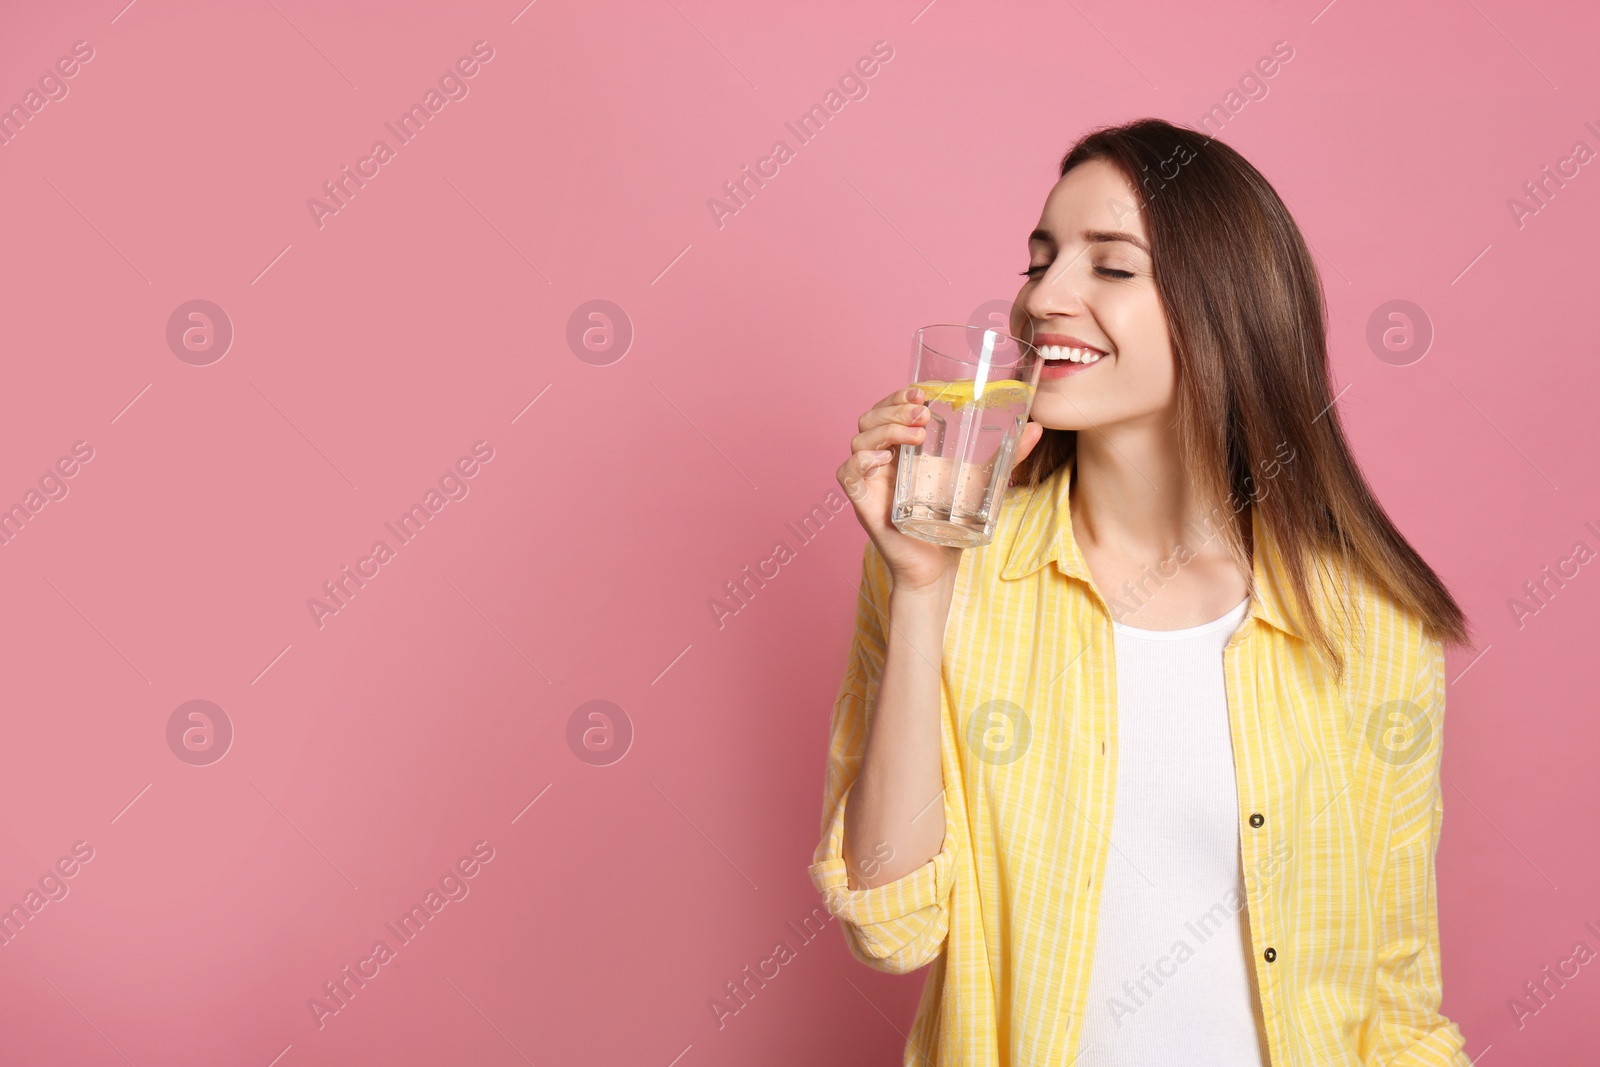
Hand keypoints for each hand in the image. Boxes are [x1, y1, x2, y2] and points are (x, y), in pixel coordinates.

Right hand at [837, 387, 1044, 592]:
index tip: (922, 391)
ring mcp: (871, 481)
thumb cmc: (951, 524)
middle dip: (893, 408)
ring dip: (885, 429)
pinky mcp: (863, 503)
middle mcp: (882, 460)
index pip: (889, 409)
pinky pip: (847, 473)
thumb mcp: (982, 482)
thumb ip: (1006, 456)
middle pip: (869, 418)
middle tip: (923, 413)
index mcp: (903, 448)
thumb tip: (1036, 428)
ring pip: (858, 439)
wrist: (938, 567)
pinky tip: (884, 460)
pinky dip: (860, 461)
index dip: (899, 395)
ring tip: (916, 435)